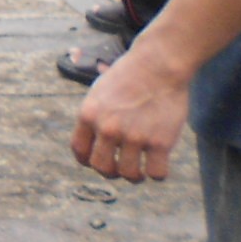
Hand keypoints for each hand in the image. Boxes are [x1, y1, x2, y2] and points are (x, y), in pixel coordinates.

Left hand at [72, 40, 188, 183]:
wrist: (158, 64)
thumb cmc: (129, 76)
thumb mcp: (99, 92)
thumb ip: (95, 116)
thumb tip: (94, 140)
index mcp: (88, 115)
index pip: (79, 151)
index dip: (88, 161)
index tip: (97, 162)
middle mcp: (108, 128)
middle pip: (102, 167)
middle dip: (111, 172)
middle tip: (121, 168)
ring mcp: (134, 136)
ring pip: (129, 174)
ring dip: (135, 177)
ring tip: (140, 171)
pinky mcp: (160, 141)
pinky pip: (156, 173)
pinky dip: (157, 173)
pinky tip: (158, 163)